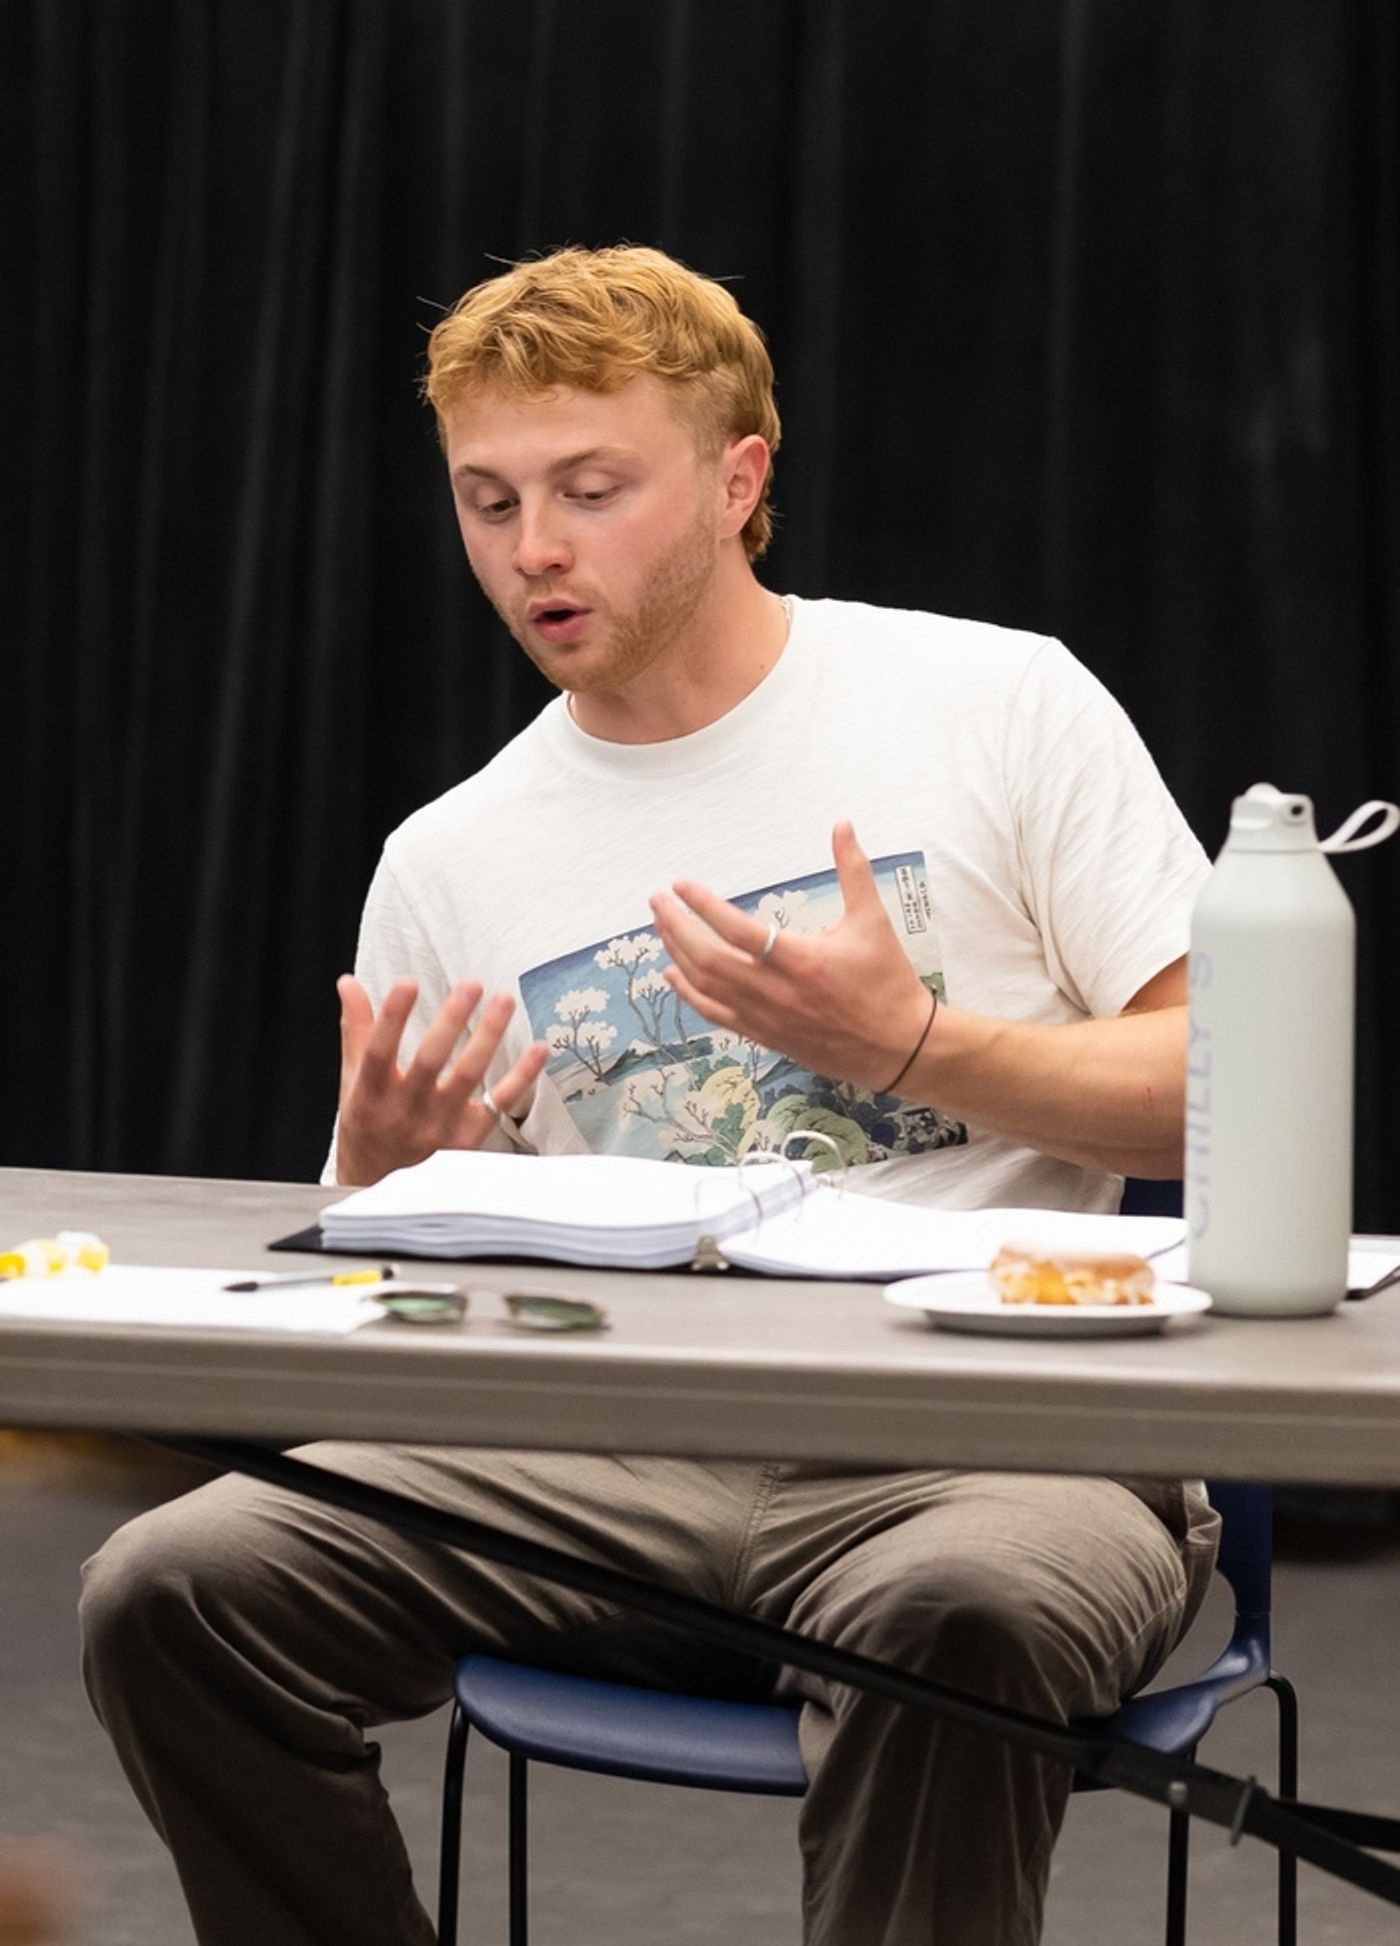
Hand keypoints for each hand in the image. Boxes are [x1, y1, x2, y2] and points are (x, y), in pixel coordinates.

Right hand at [335, 975, 548, 1185]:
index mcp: (370, 1094)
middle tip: (471, 985)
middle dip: (451, 1020)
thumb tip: (348, 983)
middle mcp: (405, 1110)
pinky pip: (498, 1103)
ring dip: (489, 1036)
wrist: (380, 1190)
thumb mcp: (353, 1082)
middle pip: (430, 1061)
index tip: (407, 983)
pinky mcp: (467, 1139)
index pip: (379, 1051)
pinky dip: (522, 1076)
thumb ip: (356, 1031)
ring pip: (468, 1076)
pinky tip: (539, 1048)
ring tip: (504, 1001)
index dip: (391, 1018)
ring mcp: (438, 1126)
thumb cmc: (367, 1127)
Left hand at [649, 822, 930, 1092]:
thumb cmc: (887, 981)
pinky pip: (716, 1015)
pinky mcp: (765, 1036)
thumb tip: (842, 824)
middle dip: (676, 927)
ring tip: (661, 926)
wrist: (900, 1046)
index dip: (703, 906)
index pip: (737, 930)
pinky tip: (673, 973)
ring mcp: (766, 1018)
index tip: (681, 884)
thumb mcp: (873, 920)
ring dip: (678, 954)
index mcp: (800, 960)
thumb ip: (853, 870)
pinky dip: (690, 994)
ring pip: (706, 987)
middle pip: (708, 959)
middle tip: (657, 901)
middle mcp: (776, 992)